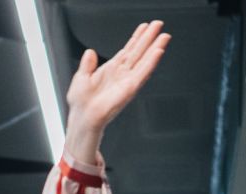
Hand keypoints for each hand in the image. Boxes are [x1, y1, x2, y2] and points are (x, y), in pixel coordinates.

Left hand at [64, 20, 170, 139]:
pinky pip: (143, 73)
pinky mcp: (130, 88)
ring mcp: (128, 80)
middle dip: (149, 38)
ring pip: (145, 60)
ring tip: (164, 36)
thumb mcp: (81, 77)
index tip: (145, 26)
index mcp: (112, 69)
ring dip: (155, 47)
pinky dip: (151, 62)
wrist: (83, 117)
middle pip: (139, 52)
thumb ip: (87, 64)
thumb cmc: (82, 103)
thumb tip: (90, 52)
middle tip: (159, 24)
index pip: (128, 50)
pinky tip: (158, 52)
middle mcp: (122, 74)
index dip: (137, 37)